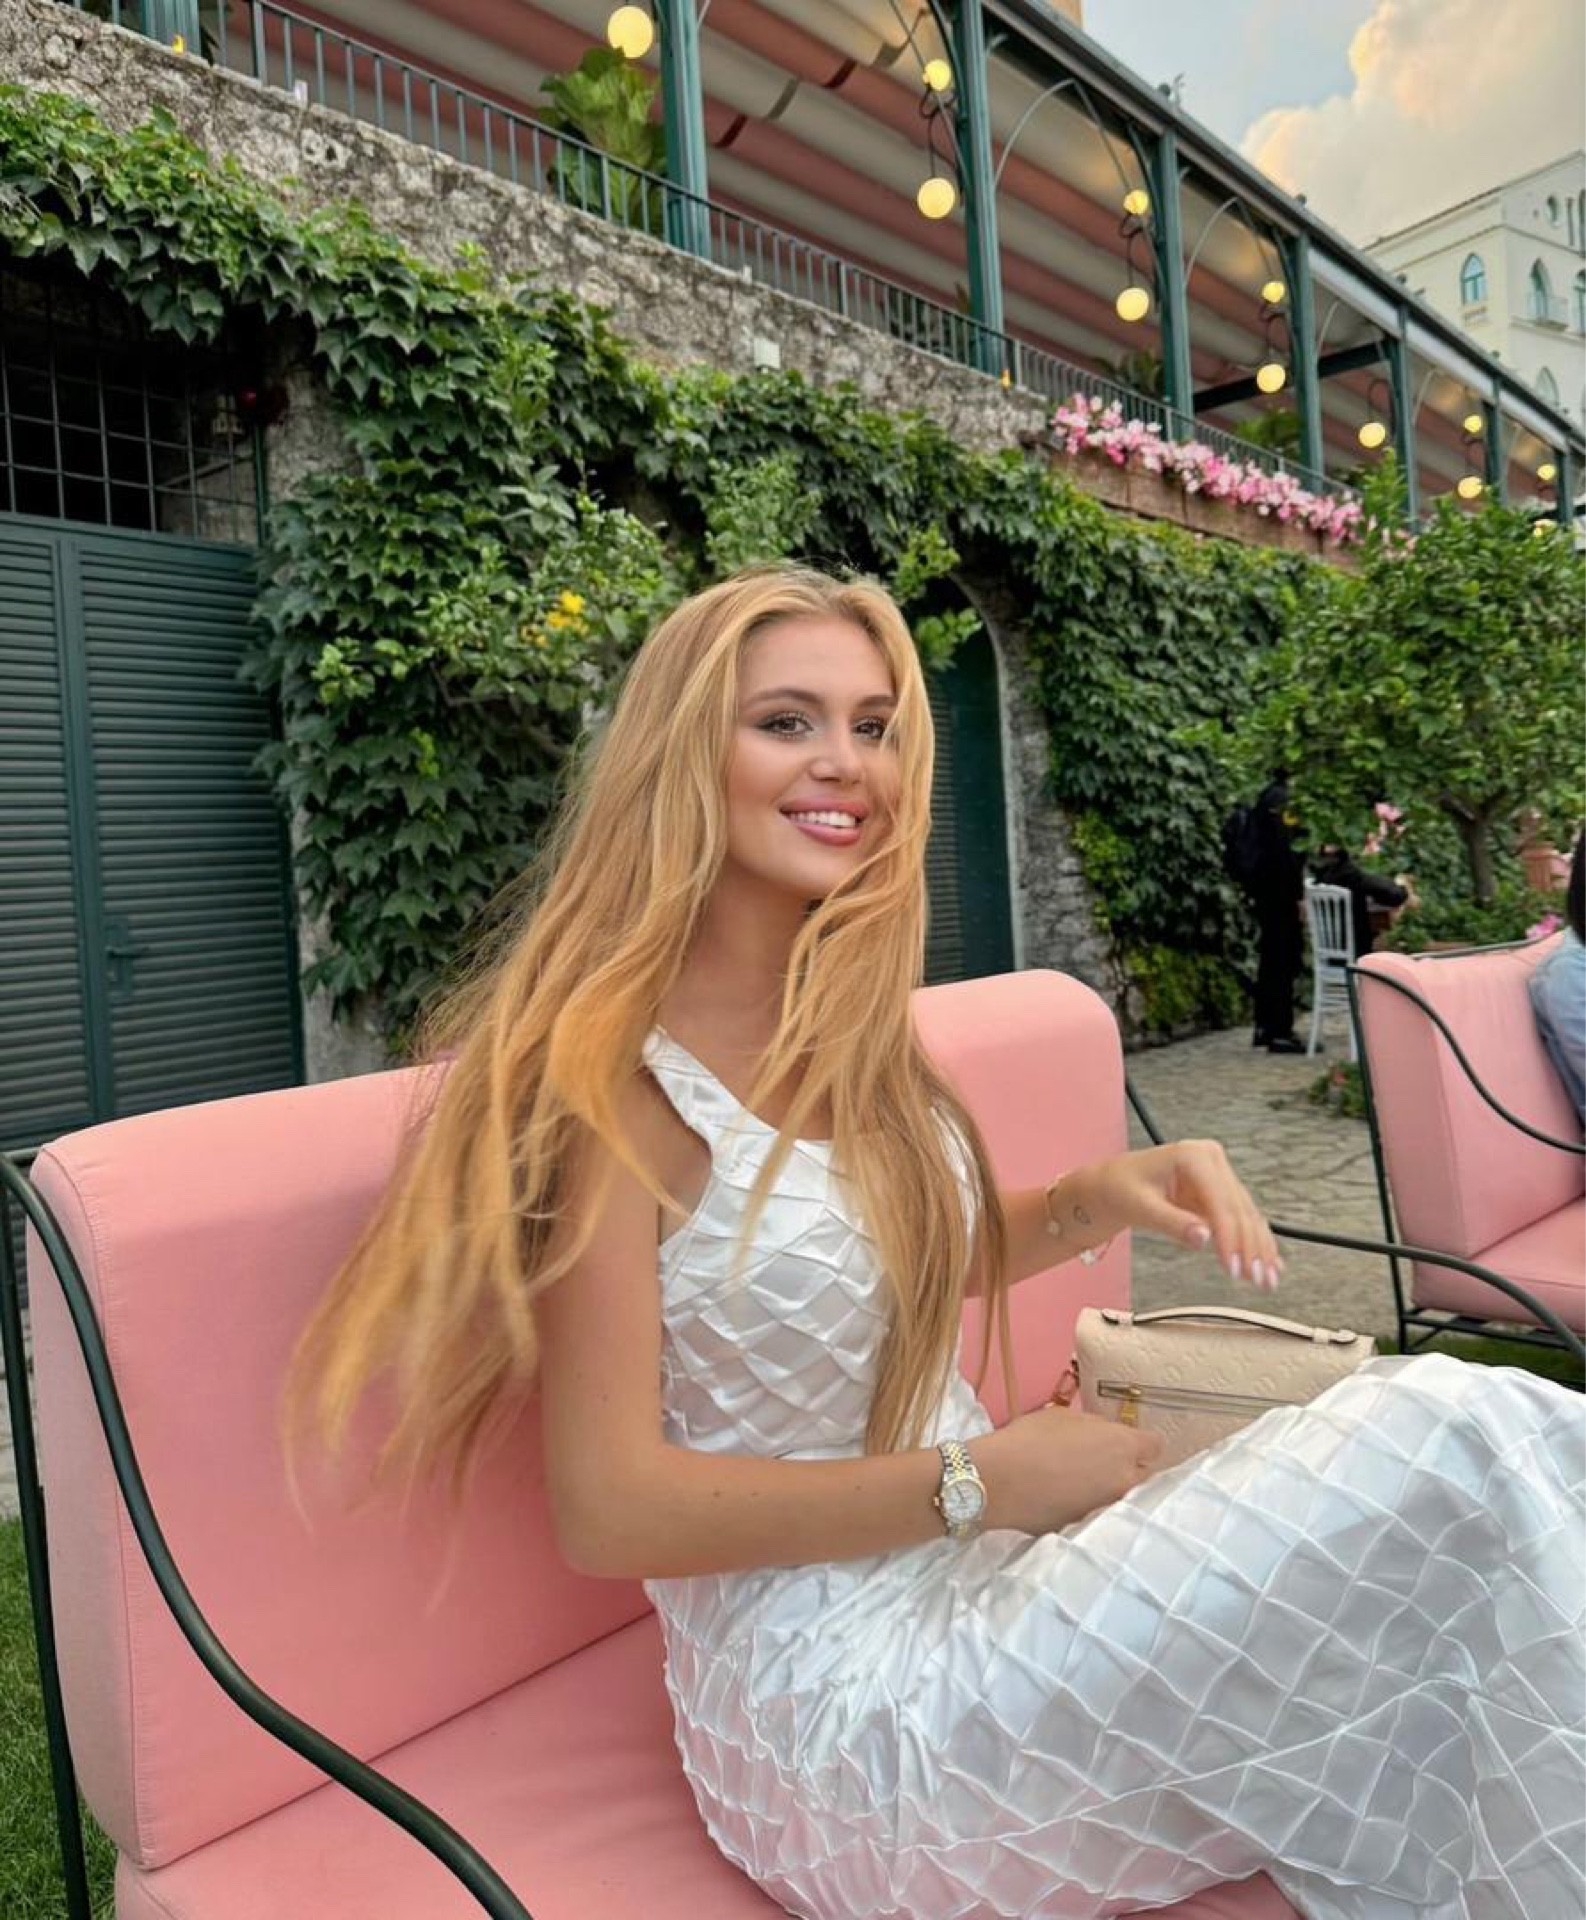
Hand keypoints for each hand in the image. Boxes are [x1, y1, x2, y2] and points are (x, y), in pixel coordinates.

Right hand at [976, 1405, 1162, 1532]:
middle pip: (1146, 1476)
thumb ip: (1095, 1426)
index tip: (1127, 1441)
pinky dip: (1090, 1507)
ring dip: (1113, 1490)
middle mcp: (1124, 1481)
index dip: (1142, 1441)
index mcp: (1122, 1447)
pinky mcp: (1088, 1528)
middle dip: (1133, 1468)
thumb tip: (1103, 1434)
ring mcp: (1107, 1509)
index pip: (1156, 1445)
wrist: (998, 1482)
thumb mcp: (1064, 1417)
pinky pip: (1099, 1514)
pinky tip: (1069, 1500)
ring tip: (1087, 1483)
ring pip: (1123, 1498)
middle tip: (1107, 1462)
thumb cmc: (1030, 1438)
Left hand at [1086, 1142, 1282, 1291]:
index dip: (1231, 1237)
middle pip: (1239, 1210)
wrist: (1110, 1186)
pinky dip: (1254, 1244)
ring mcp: (1218, 1176)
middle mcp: (1211, 1160)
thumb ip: (1172, 1223)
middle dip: (1251, 1248)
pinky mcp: (1218, 1195)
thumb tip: (1204, 1239)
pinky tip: (1270, 1265)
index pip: (1220, 1201)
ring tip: (1267, 1281)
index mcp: (1192, 1155)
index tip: (1236, 1268)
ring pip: (1247, 1217)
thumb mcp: (1140, 1207)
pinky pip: (1241, 1221)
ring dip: (1259, 1250)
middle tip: (1259, 1281)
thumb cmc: (1119, 1189)